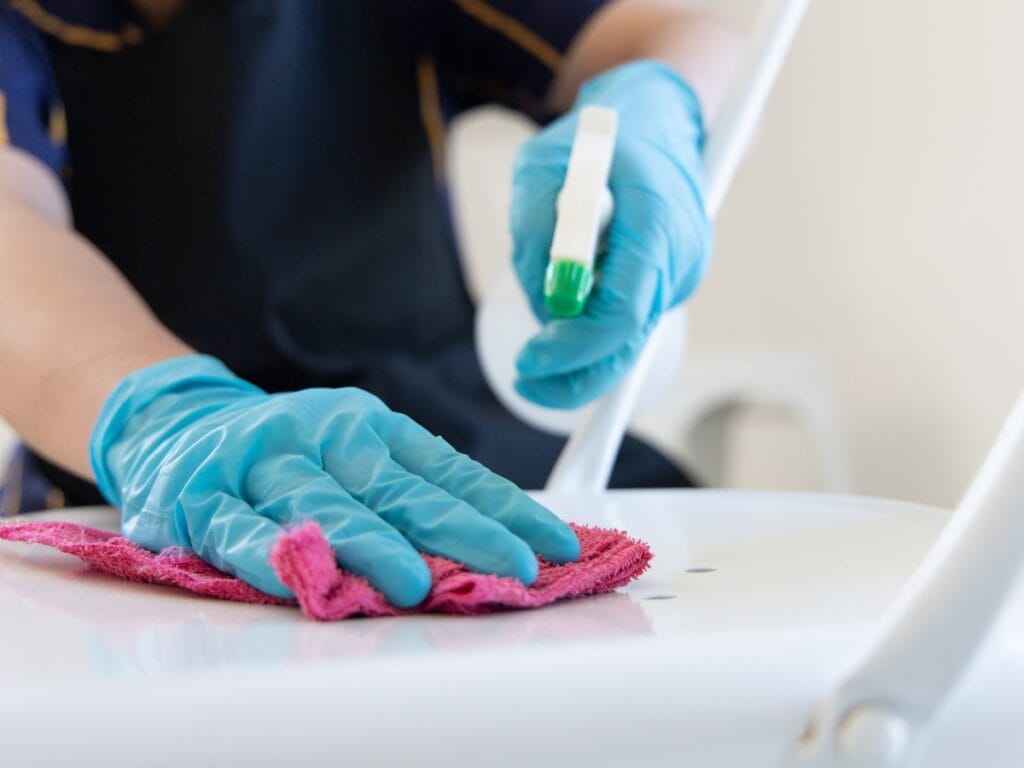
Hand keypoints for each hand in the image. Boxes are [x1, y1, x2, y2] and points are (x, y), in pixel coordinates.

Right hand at [90, 355, 579, 607]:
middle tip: (511, 567)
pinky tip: (301, 577)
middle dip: (462, 532)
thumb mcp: (354, 451)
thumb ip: (409, 494)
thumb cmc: (287, 450)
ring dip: (371, 543)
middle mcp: (322, 437)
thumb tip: (494, 542)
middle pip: (399, 490)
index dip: (504, 509)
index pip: (449, 472)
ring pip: (323, 505)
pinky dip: (269, 552)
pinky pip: (237, 528)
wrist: (175, 422)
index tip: (554, 545)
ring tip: (415, 583)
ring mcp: (262, 463)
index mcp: (369, 427)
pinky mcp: (202, 495)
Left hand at [511, 60, 711, 407]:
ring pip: (626, 335)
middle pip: (629, 341)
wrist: (657, 117)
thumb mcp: (542, 164)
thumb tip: (545, 305)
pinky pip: (629, 319)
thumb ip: (536, 227)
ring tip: (546, 279)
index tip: (530, 361)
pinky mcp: (673, 282)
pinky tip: (576, 284)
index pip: (623, 310)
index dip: (574, 346)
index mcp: (656, 218)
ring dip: (579, 337)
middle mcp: (681, 255)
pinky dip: (594, 322)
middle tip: (525, 380)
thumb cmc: (597, 138)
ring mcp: (684, 273)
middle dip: (575, 371)